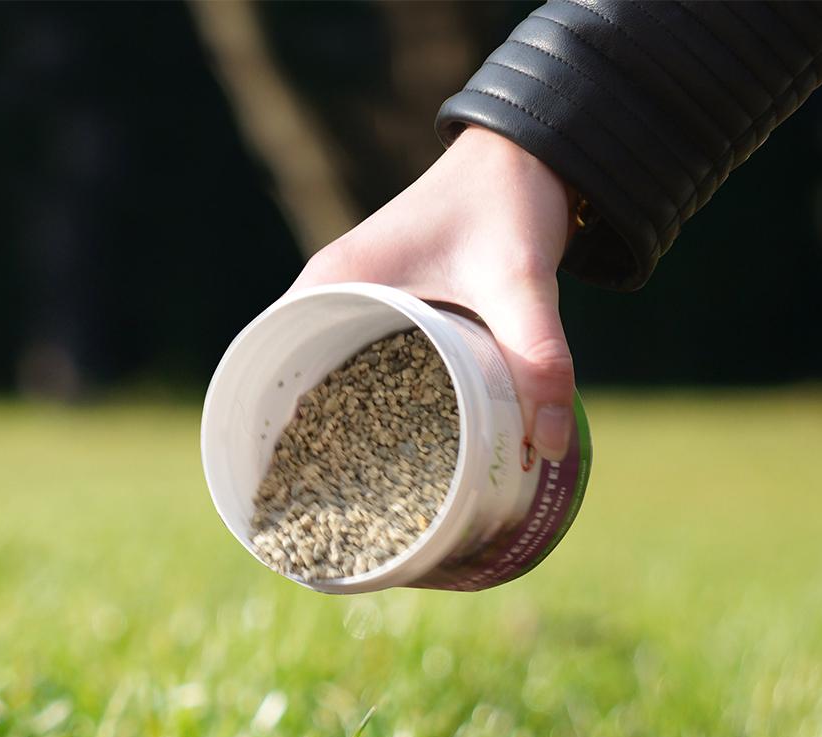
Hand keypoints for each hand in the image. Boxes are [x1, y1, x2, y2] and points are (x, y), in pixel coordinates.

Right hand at [293, 127, 578, 460]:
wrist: (531, 146)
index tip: (288, 483)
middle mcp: (332, 290)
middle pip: (296, 378)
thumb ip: (539, 358)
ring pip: (327, 374)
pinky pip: (359, 362)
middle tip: (330, 504)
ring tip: (354, 489)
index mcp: (334, 280)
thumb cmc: (510, 200)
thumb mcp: (522, 283)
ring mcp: (356, 297)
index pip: (274, 361)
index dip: (271, 425)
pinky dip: (368, 402)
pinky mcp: (386, 305)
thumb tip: (550, 447)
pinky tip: (391, 445)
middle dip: (308, 441)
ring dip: (338, 424)